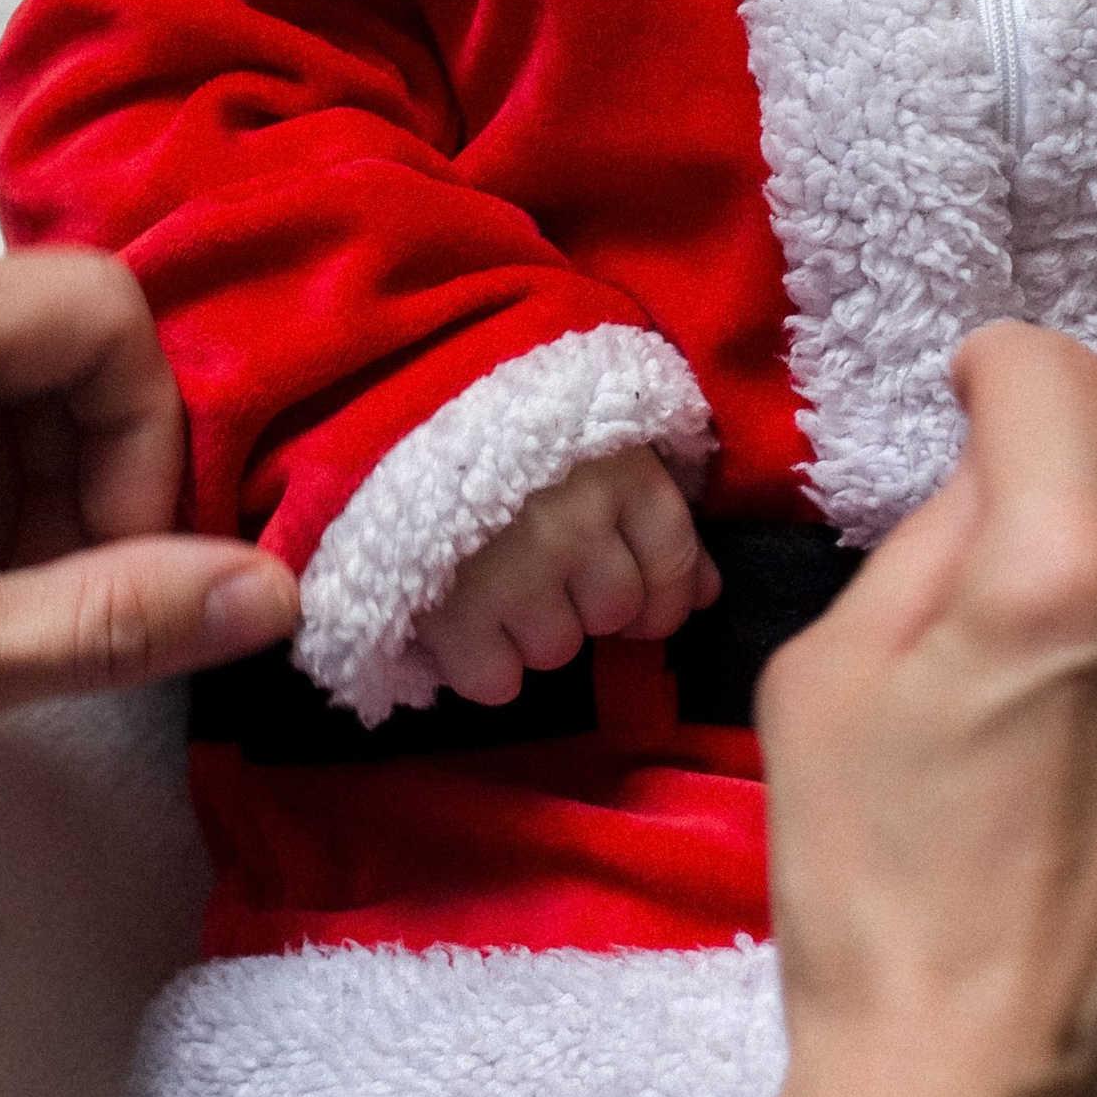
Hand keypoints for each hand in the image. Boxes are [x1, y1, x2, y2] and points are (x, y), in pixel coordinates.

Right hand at [414, 442, 720, 705]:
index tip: (637, 601)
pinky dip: (483, 667)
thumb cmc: (503, 426)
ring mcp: (516, 572)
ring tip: (500, 589)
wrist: (389, 413)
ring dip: (535, 633)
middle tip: (549, 576)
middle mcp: (578, 525)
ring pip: (558, 650)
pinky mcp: (453, 613)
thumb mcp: (593, 446)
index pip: (677, 564)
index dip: (664, 596)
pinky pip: (496, 682)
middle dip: (590, 607)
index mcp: (621, 474)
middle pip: (617, 613)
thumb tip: (707, 592)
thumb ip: (655, 516)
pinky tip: (468, 625)